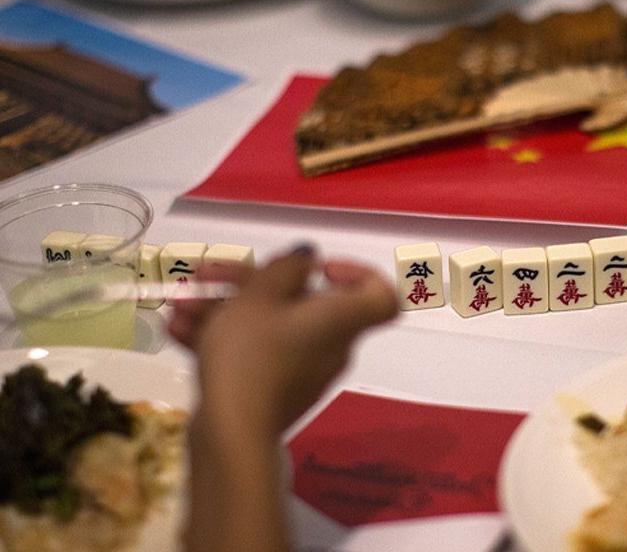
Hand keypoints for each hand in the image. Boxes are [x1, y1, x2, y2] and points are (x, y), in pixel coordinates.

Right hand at [169, 247, 397, 438]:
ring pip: (270, 325)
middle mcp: (331, 345)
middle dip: (249, 283)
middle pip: (302, 303)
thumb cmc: (251, 354)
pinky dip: (223, 338)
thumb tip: (308, 259)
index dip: (356, 272)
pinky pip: (256, 353)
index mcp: (341, 320)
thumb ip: (286, 268)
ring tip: (180, 303)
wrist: (231, 436)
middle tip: (208, 273)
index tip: (320, 269)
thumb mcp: (261, 295)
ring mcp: (303, 371)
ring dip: (223, 308)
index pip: (380, 294)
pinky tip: (179, 330)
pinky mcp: (275, 391)